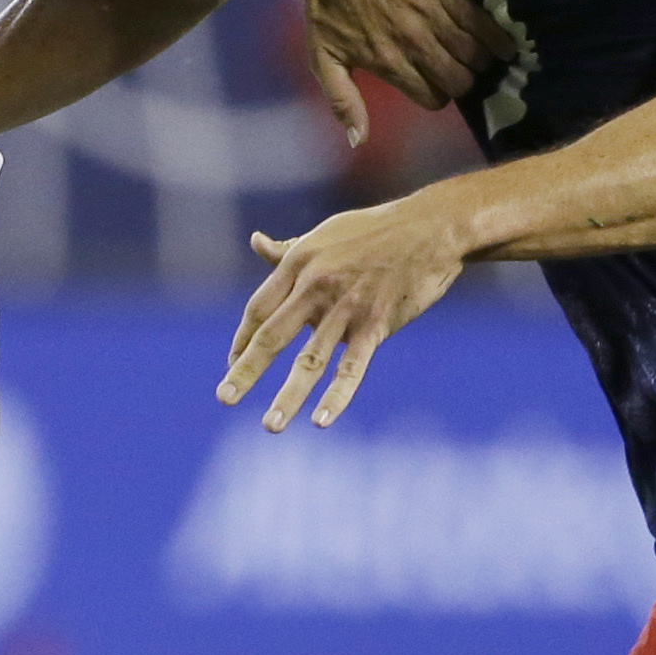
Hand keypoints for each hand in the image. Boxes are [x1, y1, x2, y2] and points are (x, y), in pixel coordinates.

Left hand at [218, 195, 468, 430]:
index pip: (259, 309)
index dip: (243, 339)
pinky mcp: (376, 325)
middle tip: (224, 398)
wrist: (431, 228)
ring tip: (270, 425)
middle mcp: (316, 286)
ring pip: (310, 360)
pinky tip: (321, 421)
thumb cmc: (376, 229)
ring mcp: (346, 308)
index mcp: (299, 263)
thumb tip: (256, 242)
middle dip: (246, 370)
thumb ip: (289, 248)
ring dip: (288, 396)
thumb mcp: (325, 233)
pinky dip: (337, 396)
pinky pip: (352, 368)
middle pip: (271, 336)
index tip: (233, 362)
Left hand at [278, 0, 504, 120]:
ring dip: (480, 60)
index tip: (438, 85)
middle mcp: (414, 43)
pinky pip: (482, 22)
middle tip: (460, 70)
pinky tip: (502, 43)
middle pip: (459, 80)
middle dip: (463, 81)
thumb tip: (360, 140)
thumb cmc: (326, 6)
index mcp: (388, 62)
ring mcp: (433, 16)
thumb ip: (343, 101)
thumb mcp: (323, 58)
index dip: (438, 95)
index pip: (433, 97)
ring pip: (474, 54)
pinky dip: (497, 37)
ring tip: (478, 55)